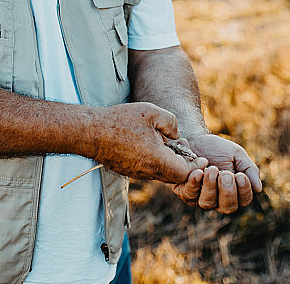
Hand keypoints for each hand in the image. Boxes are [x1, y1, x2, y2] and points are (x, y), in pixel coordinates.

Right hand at [89, 102, 207, 183]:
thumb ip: (172, 123)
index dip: (196, 165)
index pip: (186, 173)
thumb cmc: (120, 121)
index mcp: (158, 160)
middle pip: (175, 175)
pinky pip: (149, 170)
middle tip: (180, 142)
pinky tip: (149, 142)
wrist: (90, 132)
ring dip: (168, 160)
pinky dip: (155, 160)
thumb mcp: (152, 112)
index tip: (199, 155)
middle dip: (183, 162)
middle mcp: (148, 172)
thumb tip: (177, 136)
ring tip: (162, 139)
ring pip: (162, 173)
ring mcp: (137, 174)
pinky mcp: (129, 171)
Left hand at [172, 133, 261, 213]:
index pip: (243, 200)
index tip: (240, 175)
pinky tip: (198, 172)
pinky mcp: (186, 193)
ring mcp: (201, 198)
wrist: (196, 139)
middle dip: (227, 190)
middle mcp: (219, 200)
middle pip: (227, 207)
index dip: (243, 190)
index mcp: (235, 191)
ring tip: (211, 169)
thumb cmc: (218, 149)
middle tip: (225, 174)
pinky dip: (194, 184)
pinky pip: (190, 195)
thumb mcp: (237, 155)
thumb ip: (249, 169)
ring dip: (210, 186)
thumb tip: (258, 188)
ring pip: (208, 203)